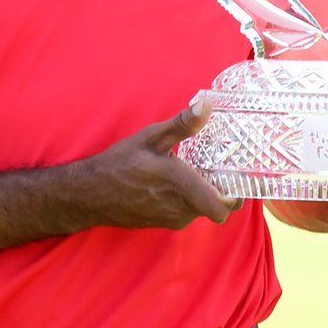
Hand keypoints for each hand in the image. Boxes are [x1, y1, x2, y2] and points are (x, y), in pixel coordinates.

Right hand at [85, 98, 242, 230]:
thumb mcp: (151, 137)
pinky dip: (190, 200)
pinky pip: (187, 213)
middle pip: (217, 208)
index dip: (237, 194)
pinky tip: (178, 182)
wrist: (90, 193)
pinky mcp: (163, 223)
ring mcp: (171, 219)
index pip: (223, 206)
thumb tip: (207, 104)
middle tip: (219, 168)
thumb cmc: (120, 163)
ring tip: (197, 171)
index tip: (236, 175)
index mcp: (181, 186)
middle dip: (222, 190)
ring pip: (202, 210)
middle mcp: (180, 208)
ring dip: (204, 194)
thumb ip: (183, 124)